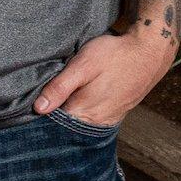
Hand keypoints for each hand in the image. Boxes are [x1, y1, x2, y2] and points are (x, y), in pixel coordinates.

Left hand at [35, 24, 175, 128]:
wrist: (149, 52)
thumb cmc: (115, 55)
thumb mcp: (84, 64)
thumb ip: (61, 87)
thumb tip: (39, 108)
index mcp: (84, 113)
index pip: (53, 125)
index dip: (40, 116)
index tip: (30, 107)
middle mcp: (96, 123)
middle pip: (66, 127)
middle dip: (53, 117)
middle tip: (44, 98)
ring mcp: (107, 121)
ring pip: (79, 124)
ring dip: (68, 114)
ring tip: (61, 97)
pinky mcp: (114, 115)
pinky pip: (92, 119)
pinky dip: (82, 112)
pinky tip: (78, 99)